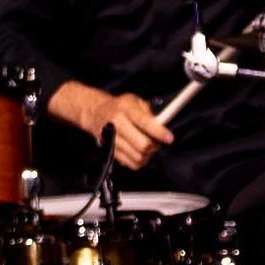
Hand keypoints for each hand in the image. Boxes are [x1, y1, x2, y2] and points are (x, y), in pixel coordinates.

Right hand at [48, 81, 174, 172]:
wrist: (95, 113)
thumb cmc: (119, 107)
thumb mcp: (135, 101)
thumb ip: (149, 113)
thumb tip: (162, 125)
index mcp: (125, 109)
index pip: (145, 123)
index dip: (159, 132)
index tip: (169, 138)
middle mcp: (117, 124)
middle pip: (143, 144)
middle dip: (154, 145)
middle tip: (157, 141)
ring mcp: (112, 140)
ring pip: (138, 156)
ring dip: (147, 154)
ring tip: (147, 146)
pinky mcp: (110, 151)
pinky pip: (131, 163)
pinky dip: (139, 160)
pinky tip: (138, 151)